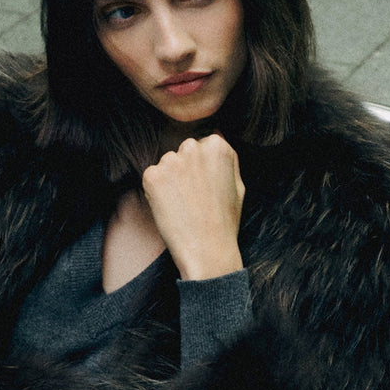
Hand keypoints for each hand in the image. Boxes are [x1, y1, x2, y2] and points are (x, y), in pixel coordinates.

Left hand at [141, 134, 244, 281]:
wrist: (207, 250)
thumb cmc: (225, 221)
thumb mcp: (238, 185)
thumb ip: (226, 159)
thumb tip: (215, 139)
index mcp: (218, 146)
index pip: (203, 144)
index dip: (202, 168)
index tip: (205, 187)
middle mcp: (193, 147)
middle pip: (183, 151)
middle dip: (185, 169)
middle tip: (193, 198)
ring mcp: (171, 161)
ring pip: (166, 164)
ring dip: (170, 180)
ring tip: (183, 206)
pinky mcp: (152, 176)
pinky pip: (151, 178)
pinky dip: (156, 192)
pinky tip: (170, 209)